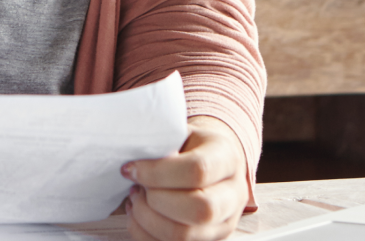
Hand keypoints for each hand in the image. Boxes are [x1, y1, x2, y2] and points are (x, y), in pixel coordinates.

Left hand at [123, 116, 246, 240]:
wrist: (210, 164)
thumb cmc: (188, 148)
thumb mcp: (179, 134)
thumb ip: (161, 143)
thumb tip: (131, 160)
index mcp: (227, 159)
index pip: (198, 170)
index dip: (157, 173)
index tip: (130, 169)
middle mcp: (234, 195)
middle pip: (199, 209)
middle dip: (155, 201)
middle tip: (136, 187)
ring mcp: (224, 224)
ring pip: (183, 235)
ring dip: (146, 220)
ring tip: (135, 200)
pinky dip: (144, 234)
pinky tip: (138, 215)